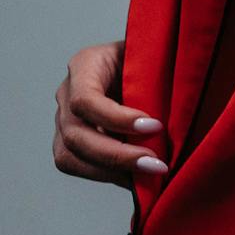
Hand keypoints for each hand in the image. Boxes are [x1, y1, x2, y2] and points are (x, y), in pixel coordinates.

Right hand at [52, 40, 166, 185]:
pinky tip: (137, 178)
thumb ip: (158, 77)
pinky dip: (109, 175)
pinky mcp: (69, 140)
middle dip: (117, 155)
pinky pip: (79, 165)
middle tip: (156, 164)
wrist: (144, 63)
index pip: (86, 99)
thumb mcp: (156, 56)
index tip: (155, 126)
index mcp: (86, 64)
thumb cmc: (152, 56)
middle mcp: (67, 92)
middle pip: (76, 135)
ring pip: (70, 156)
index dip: (117, 119)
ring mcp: (64, 118)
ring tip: (148, 174)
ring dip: (111, 171)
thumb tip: (170, 120)